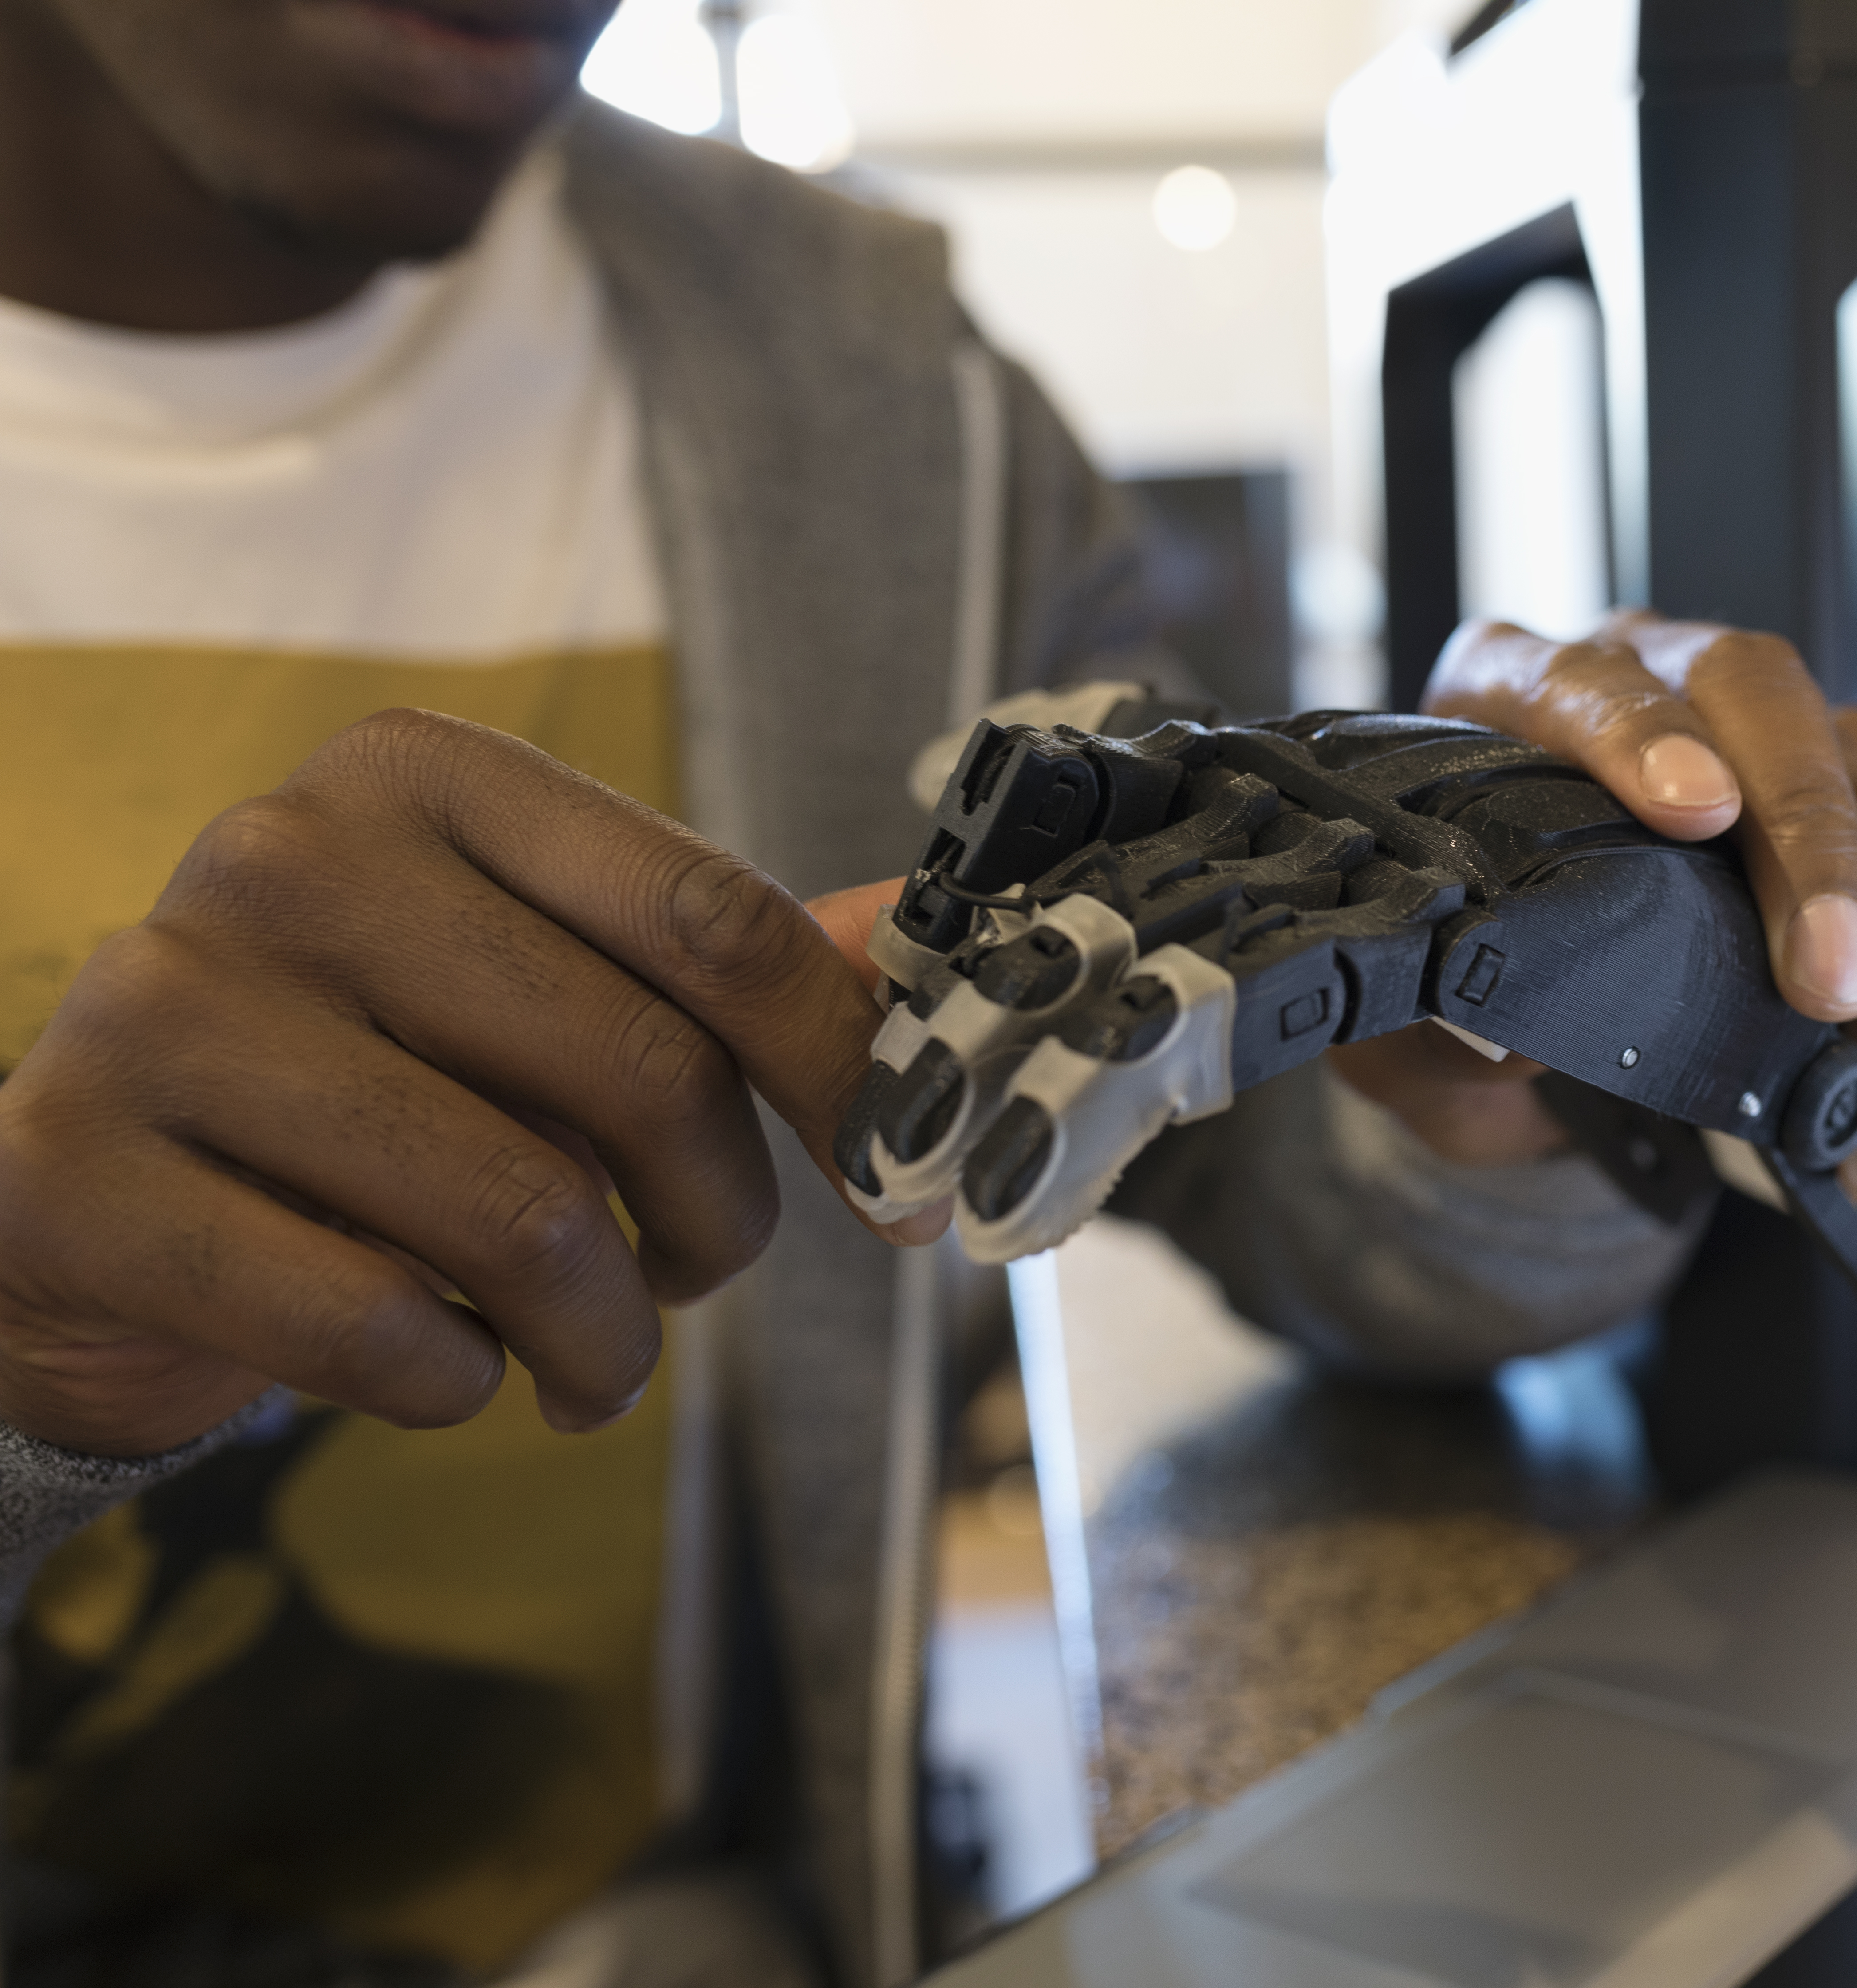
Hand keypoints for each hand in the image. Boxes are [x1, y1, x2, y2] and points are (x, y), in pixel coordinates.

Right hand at [0, 711, 935, 1458]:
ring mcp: (166, 1008)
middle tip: (697, 1279)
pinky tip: (443, 1365)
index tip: (903, 1180)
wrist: (96, 1182)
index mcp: (426, 777)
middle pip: (642, 1070)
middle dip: (720, 1225)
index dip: (842, 1069)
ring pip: (522, 1214)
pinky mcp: (78, 1177)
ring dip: (604, 1334)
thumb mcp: (538, 988)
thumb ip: (714, 974)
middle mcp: (290, 857)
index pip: (713, 920)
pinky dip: (454, 1384)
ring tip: (589, 1356)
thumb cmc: (364, 1075)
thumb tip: (901, 963)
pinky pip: (374, 1326)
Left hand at [1333, 614, 1856, 1206]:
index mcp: (1518, 696)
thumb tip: (1515, 1050)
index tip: (1691, 808)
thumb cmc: (1455, 982)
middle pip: (1772, 710)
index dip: (1641, 737)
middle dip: (1819, 857)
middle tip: (1833, 992)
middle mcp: (1663, 678)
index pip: (1586, 684)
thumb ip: (1429, 1034)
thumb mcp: (1402, 1019)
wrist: (1511, 990)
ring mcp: (1782, 733)